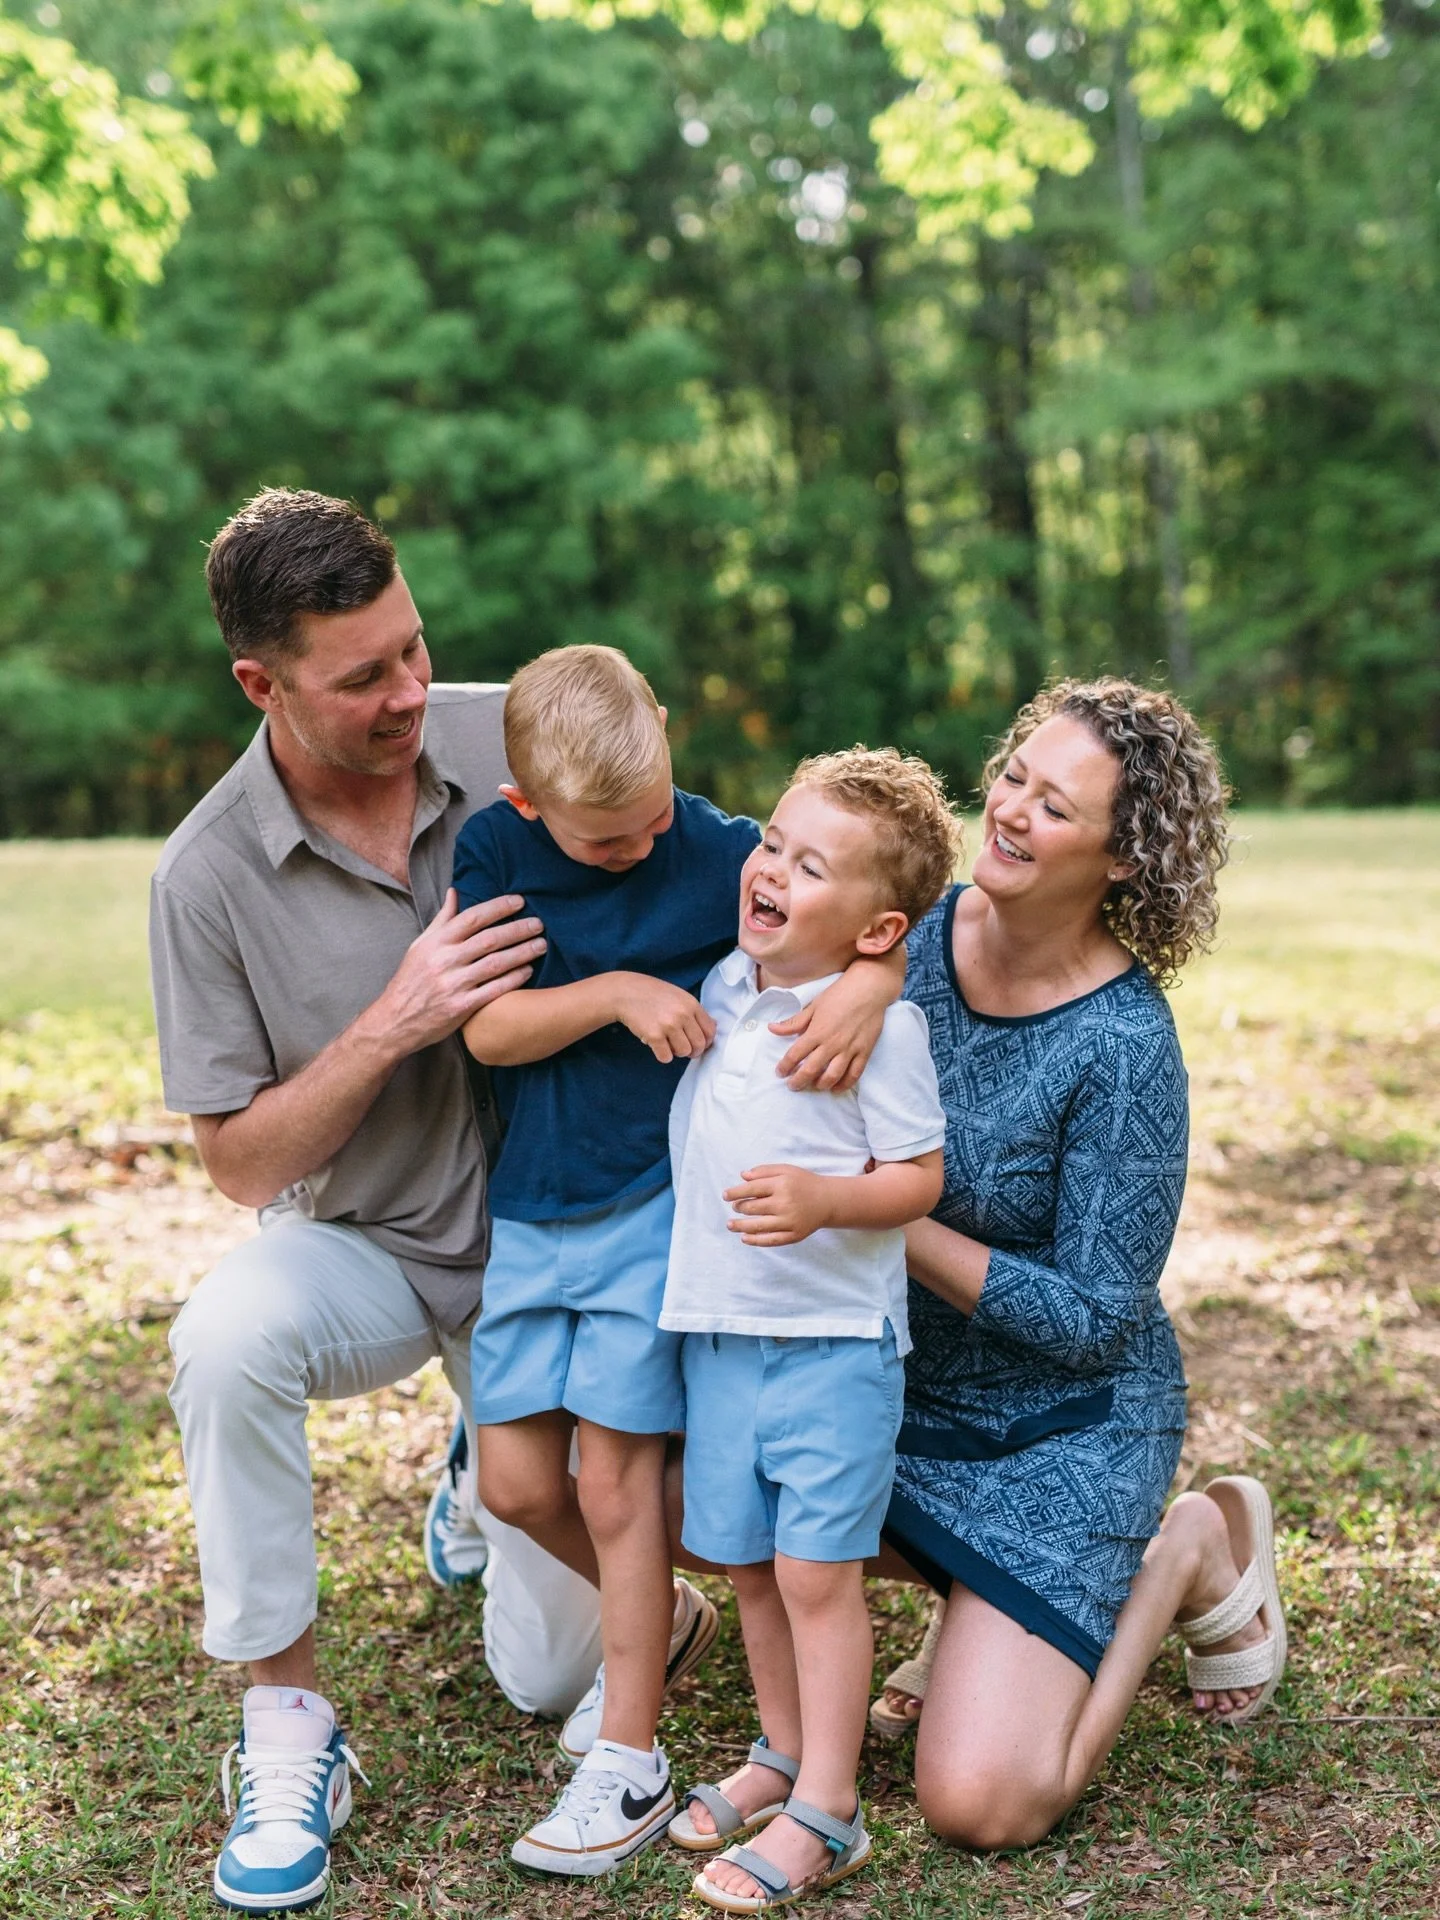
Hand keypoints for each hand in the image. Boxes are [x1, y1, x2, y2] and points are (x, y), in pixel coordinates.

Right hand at [369, 889, 545, 1054]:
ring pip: (495, 963)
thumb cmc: (411, 980)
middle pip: (489, 939)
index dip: (498, 907)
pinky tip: (528, 971)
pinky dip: (513, 979)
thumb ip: (442, 920)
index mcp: (436, 942)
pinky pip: (494, 990)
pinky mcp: (461, 1007)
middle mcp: (445, 960)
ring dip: (522, 952)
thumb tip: (455, 892)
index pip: (472, 917)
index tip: (519, 901)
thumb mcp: (420, 946)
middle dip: (517, 929)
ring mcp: (453, 984)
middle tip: (539, 923)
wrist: (395, 1020)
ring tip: (541, 945)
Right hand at [611, 973, 715, 1064]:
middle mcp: (682, 1014)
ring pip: (684, 1052)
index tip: (697, 1043)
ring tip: (667, 1043)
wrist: (625, 992)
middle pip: (699, 1045)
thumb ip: (694, 1011)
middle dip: (692, 1051)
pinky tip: (656, 1045)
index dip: (705, 1042)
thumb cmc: (653, 994)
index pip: (710, 1031)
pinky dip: (662, 1055)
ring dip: (676, 1052)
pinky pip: (666, 1057)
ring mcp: (668, 1025)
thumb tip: (713, 1027)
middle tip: (682, 1048)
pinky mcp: (654, 1035)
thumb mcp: (678, 996)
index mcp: (691, 1004)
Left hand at [724, 1163, 830, 1244]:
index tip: (725, 1195)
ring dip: (740, 1226)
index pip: (752, 1189)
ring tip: (730, 1225)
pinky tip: (744, 1238)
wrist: (828, 1201)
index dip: (735, 1192)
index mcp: (781, 1185)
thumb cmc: (804, 1183)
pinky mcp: (794, 1235)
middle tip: (735, 1207)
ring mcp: (789, 1221)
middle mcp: (784, 1203)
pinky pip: (771, 1240)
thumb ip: (764, 1171)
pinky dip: (755, 1241)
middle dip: (739, 1208)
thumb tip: (742, 1176)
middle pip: (753, 1208)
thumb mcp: (786, 1170)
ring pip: (758, 1226)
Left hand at [770, 949, 901, 1090]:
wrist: (869, 989)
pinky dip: (844, 1085)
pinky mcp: (864, 1052)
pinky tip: (835, 1088)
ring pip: (832, 1076)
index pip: (795, 1055)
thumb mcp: (814, 1006)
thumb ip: (794, 1022)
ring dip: (820, 1085)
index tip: (780, 1072)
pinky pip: (854, 1074)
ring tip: (813, 1086)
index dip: (785, 1066)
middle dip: (798, 1081)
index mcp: (816, 1032)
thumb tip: (772, 1028)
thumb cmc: (839, 994)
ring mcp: (849, 1049)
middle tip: (792, 1085)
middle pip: (810, 1070)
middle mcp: (831, 1044)